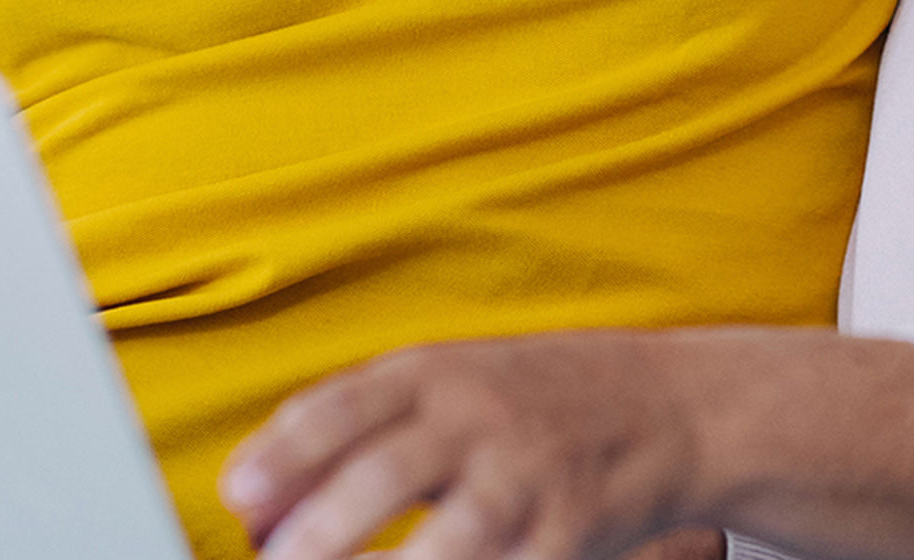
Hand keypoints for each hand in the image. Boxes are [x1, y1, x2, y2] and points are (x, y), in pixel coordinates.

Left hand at [225, 331, 913, 559]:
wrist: (676, 408)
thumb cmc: (538, 402)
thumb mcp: (449, 386)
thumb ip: (359, 429)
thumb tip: (254, 494)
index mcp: (434, 373)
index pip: (343, 406)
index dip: (284, 453)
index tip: (238, 497)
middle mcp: (481, 418)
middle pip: (388, 470)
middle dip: (324, 525)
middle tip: (279, 558)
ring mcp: (530, 479)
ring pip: (453, 536)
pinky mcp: (569, 534)